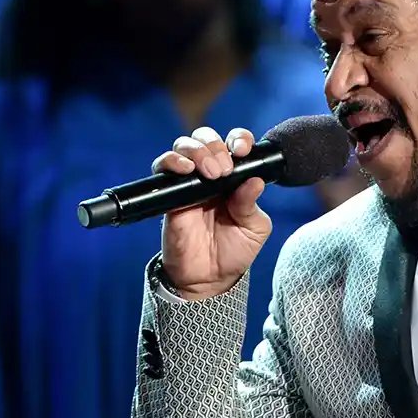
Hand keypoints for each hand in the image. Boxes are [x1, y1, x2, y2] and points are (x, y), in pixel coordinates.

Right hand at [153, 126, 271, 300]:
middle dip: (216, 145)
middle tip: (224, 169)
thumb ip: (252, 205)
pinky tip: (185, 170)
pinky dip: (172, 161)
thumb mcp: (254, 229)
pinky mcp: (169, 195)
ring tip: (210, 172)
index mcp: (235, 178)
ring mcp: (189, 183)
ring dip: (197, 150)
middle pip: (207, 139)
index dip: (238, 139)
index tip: (242, 149)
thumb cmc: (235, 251)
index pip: (235, 144)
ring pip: (185, 146)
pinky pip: (163, 168)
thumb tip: (255, 181)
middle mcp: (211, 175)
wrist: (209, 278)